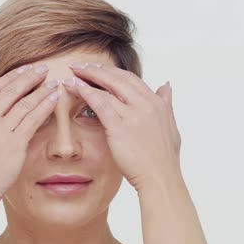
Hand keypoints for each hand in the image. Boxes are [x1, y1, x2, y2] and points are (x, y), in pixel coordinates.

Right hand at [0, 64, 59, 203]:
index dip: (10, 76)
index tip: (23, 69)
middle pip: (11, 91)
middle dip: (29, 77)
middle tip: (42, 69)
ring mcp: (1, 130)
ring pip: (24, 103)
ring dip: (41, 90)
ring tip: (52, 82)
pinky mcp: (15, 143)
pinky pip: (33, 119)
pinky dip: (44, 107)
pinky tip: (54, 99)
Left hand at [62, 62, 181, 190]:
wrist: (160, 178)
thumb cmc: (163, 159)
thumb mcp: (170, 126)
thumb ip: (166, 103)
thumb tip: (165, 85)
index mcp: (157, 103)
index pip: (131, 79)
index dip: (113, 72)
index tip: (98, 69)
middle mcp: (146, 104)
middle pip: (118, 78)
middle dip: (97, 69)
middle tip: (80, 65)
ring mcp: (133, 113)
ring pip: (107, 86)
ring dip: (87, 76)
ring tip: (73, 72)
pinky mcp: (119, 125)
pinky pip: (99, 102)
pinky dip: (84, 91)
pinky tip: (73, 86)